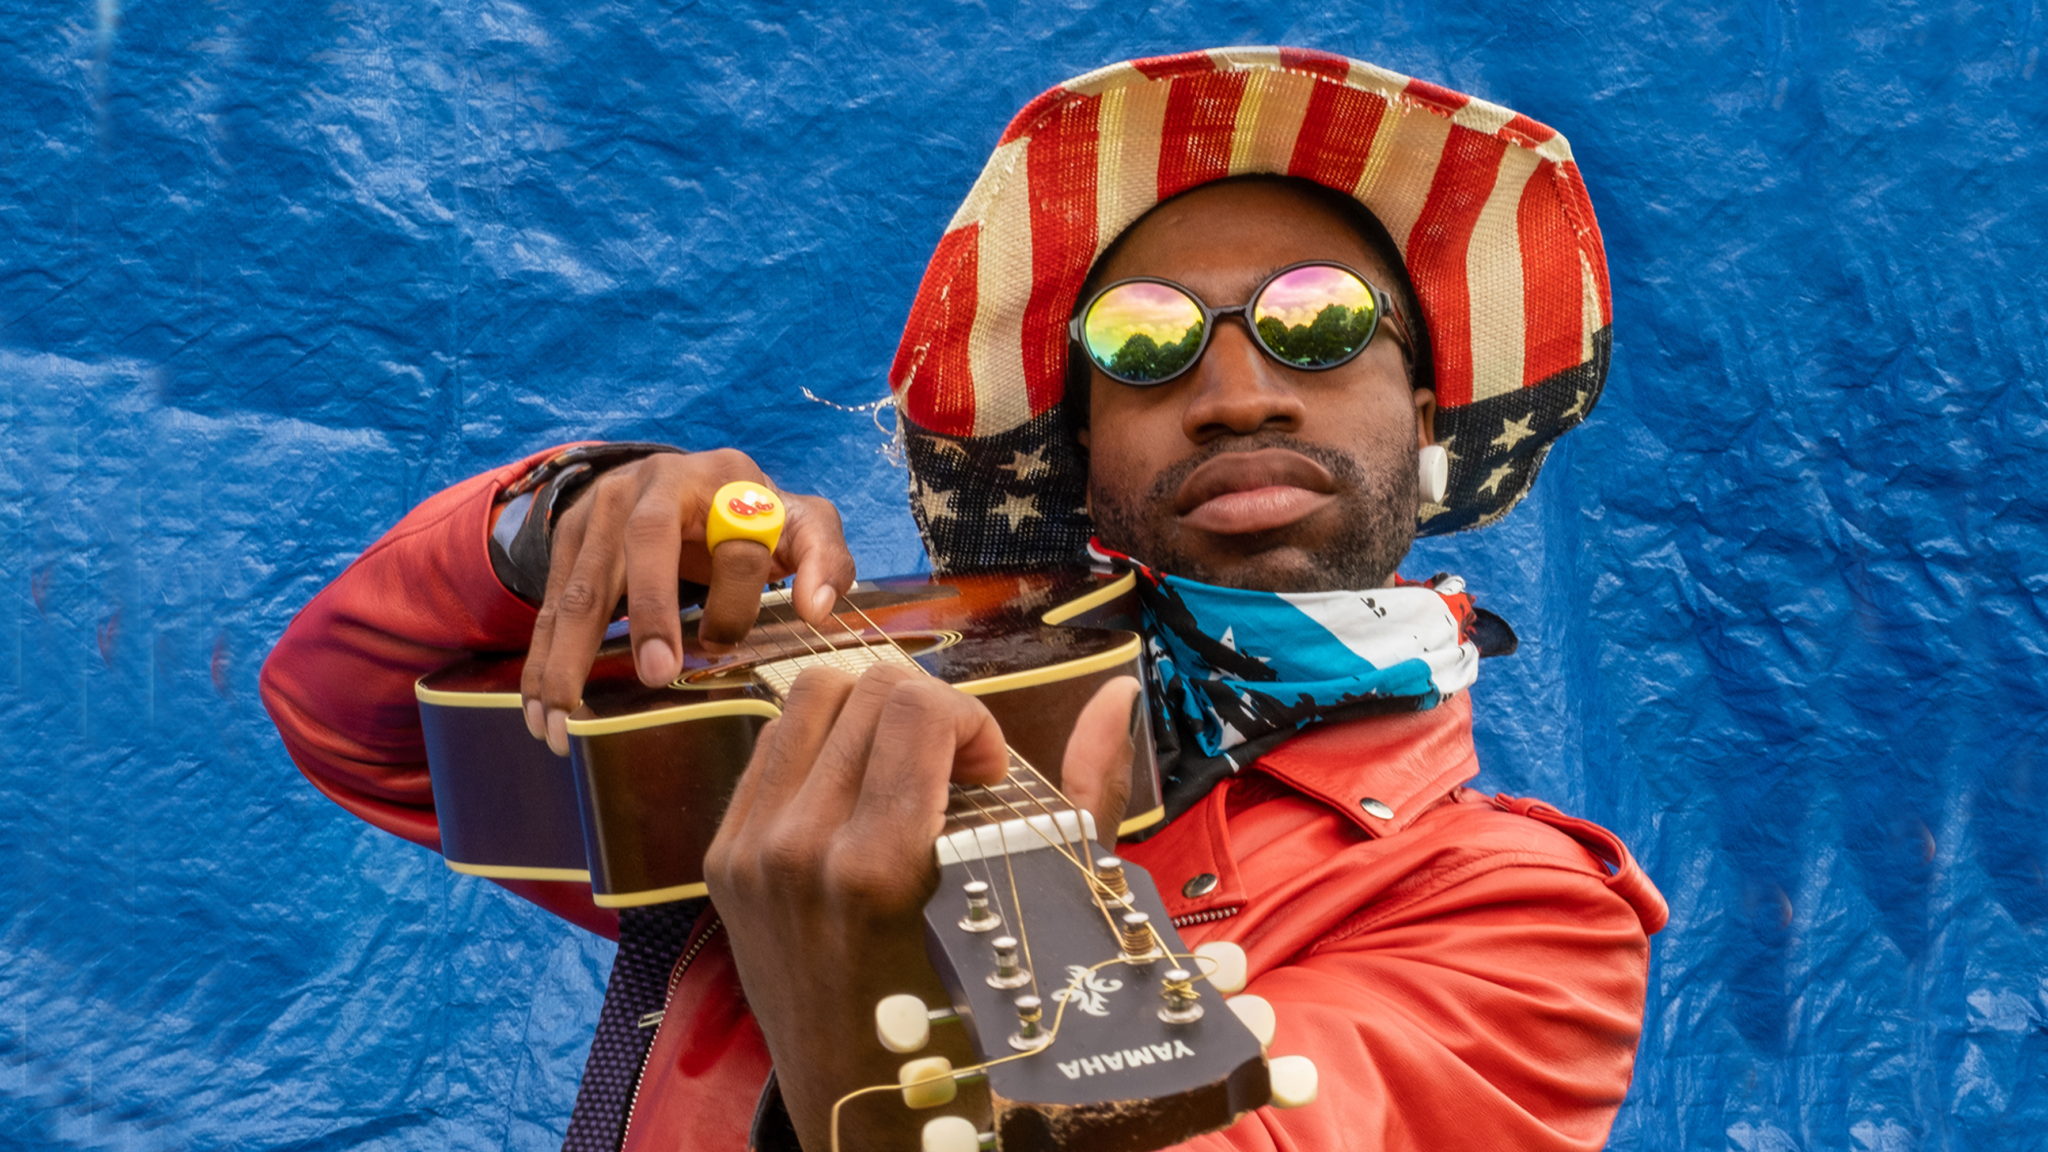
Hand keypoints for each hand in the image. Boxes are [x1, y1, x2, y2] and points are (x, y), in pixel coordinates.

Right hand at [519, 449, 855, 754]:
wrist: (690, 480)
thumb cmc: (757, 516)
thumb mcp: (805, 525)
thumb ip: (825, 560)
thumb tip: (816, 608)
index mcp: (725, 477)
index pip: (736, 536)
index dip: (735, 592)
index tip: (726, 644)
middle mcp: (656, 482)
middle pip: (646, 542)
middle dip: (649, 610)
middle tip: (654, 675)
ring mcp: (603, 507)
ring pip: (585, 581)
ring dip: (570, 654)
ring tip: (564, 719)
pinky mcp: (570, 536)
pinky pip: (552, 604)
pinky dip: (543, 659)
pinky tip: (541, 710)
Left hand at [704, 666, 1143, 1151]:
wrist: (865, 1110)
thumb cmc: (972, 1017)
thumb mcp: (1043, 906)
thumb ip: (1086, 786)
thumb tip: (1116, 689)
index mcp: (874, 865)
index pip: (915, 708)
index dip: (972, 721)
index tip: (991, 773)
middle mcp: (798, 849)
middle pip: (863, 687)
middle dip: (929, 710)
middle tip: (958, 770)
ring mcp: (749, 853)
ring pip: (808, 698)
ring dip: (871, 713)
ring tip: (906, 767)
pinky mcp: (723, 859)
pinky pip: (770, 745)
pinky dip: (823, 745)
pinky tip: (860, 790)